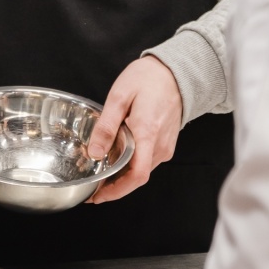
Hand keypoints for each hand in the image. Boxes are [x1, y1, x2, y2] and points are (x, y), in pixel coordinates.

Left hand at [88, 54, 182, 203]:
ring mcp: (165, 146)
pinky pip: (147, 162)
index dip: (116, 191)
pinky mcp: (165, 144)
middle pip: (137, 178)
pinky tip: (116, 160)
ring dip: (122, 177)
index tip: (98, 196)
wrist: (176, 72)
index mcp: (147, 135)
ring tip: (101, 174)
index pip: (136, 176)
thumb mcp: (119, 97)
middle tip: (93, 186)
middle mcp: (160, 146)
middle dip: (114, 187)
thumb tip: (94, 152)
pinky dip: (131, 166)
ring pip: (142, 171)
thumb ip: (106, 126)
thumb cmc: (148, 79)